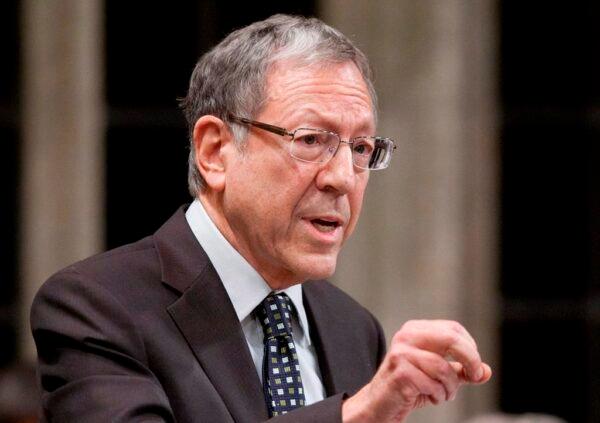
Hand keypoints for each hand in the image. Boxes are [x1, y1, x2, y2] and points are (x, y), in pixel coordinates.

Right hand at [342, 320, 491, 421]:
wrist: (379, 403)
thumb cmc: (409, 386)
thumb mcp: (440, 376)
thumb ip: (461, 371)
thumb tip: (486, 371)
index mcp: (416, 329)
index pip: (453, 329)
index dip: (471, 348)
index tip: (475, 368)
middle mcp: (407, 336)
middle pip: (451, 338)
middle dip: (470, 359)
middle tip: (475, 375)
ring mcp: (401, 353)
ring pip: (444, 367)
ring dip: (451, 387)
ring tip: (443, 394)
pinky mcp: (400, 372)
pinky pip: (433, 384)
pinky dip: (438, 395)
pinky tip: (429, 397)